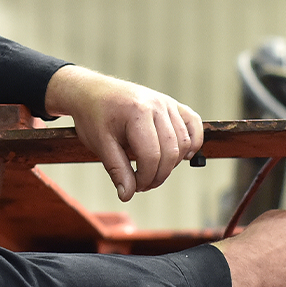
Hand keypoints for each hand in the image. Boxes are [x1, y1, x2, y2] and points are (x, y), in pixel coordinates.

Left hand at [45, 66, 204, 201]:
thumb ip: (117, 170)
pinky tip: (182, 156)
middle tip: (143, 184)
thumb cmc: (94, 116)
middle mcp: (157, 105)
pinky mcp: (172, 104)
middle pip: (171, 151)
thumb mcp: (100, 144)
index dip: (145, 178)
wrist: (91, 91)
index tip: (134, 186)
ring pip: (184, 142)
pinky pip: (193, 124)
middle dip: (159, 175)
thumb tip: (127, 195)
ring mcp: (167, 103)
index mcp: (137, 113)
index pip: (151, 156)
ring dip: (173, 163)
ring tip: (154, 170)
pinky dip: (193, 141)